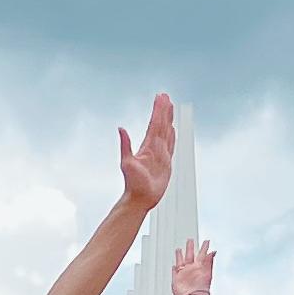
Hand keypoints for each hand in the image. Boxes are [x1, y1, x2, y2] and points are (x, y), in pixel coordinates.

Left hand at [118, 94, 178, 210]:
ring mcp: (160, 154)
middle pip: (160, 125)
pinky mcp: (165, 162)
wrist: (140, 198)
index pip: (154, 124)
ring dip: (168, 120)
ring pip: (166, 132)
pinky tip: (173, 129)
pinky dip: (172, 136)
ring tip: (170, 108)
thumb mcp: (127, 163)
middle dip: (163, 110)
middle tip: (165, 96)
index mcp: (147, 146)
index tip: (160, 97)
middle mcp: (154, 148)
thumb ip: (125, 145)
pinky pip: (170, 146)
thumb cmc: (133, 184)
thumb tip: (120, 129)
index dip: (158, 110)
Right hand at [170, 238, 216, 294]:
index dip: (204, 247)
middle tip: (190, 240)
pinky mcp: (177, 279)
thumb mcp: (207, 272)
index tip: (206, 241)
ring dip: (180, 255)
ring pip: (181, 261)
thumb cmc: (202, 290)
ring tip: (179, 249)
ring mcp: (184, 274)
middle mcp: (191, 269)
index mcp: (199, 267)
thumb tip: (213, 251)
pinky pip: (175, 272)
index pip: (201, 254)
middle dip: (190, 248)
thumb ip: (208, 261)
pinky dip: (174, 268)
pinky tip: (174, 265)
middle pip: (190, 255)